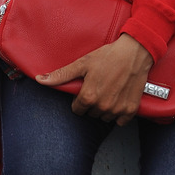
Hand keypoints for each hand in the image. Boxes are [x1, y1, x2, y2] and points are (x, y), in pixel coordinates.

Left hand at [37, 33, 153, 125]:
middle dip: (91, 103)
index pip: (77, 109)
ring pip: (105, 117)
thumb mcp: (81, 64)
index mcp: (89, 96)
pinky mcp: (131, 110)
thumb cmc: (107, 56)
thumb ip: (61, 75)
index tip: (84, 90)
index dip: (78, 100)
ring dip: (104, 108)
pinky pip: (120, 121)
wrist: (134, 53)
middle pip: (91, 113)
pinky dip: (118, 113)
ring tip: (107, 91)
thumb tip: (40, 79)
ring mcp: (118, 109)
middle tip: (97, 87)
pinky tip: (118, 98)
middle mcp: (103, 106)